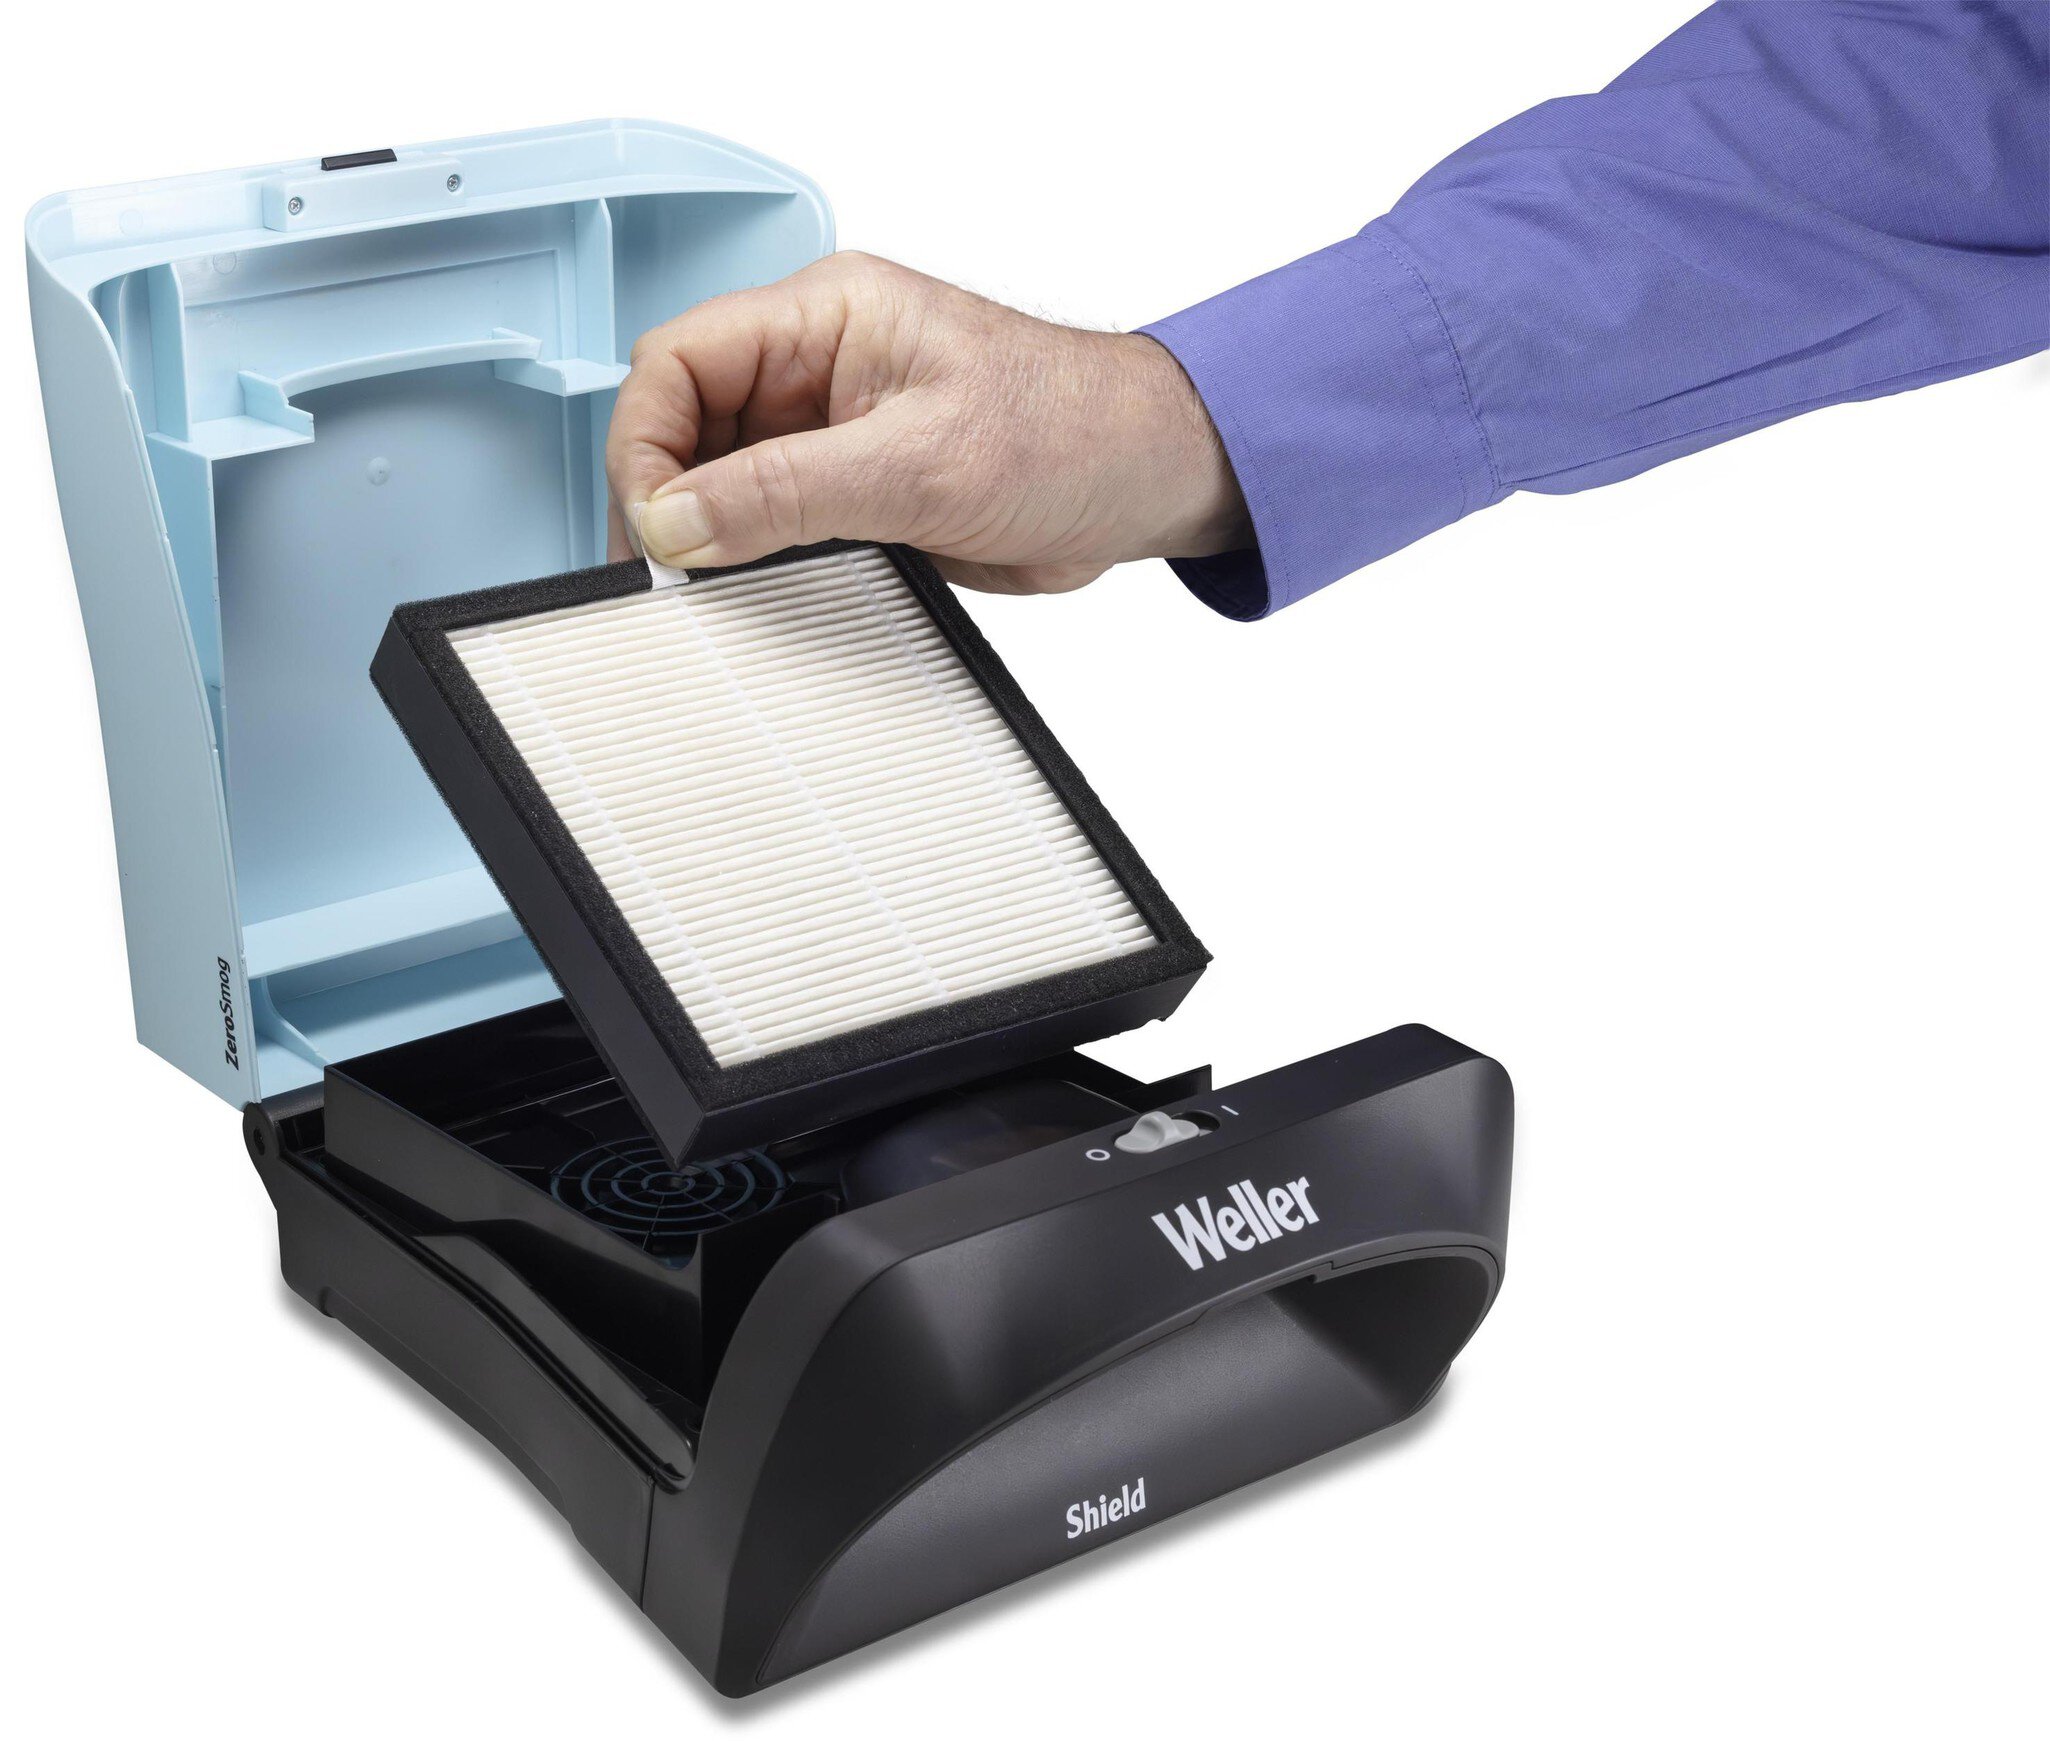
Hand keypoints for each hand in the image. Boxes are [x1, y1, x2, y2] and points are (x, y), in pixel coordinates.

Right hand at [605, 252, 1249, 593]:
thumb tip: (676, 519)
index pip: (680, 361)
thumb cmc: (1071, 432)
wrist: (1147, 479)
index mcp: (824, 317)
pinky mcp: (859, 491)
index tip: (654, 525)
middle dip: (669, 498)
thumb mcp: (919, 464)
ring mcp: (835, 431)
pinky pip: (776, 524)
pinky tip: (765, 596)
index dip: (645, 443)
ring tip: (715, 594)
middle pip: (689, 423)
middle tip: (671, 575)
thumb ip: (787, 492)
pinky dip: (759, 564)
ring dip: (714, 537)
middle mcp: (818, 368)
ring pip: (725, 480)